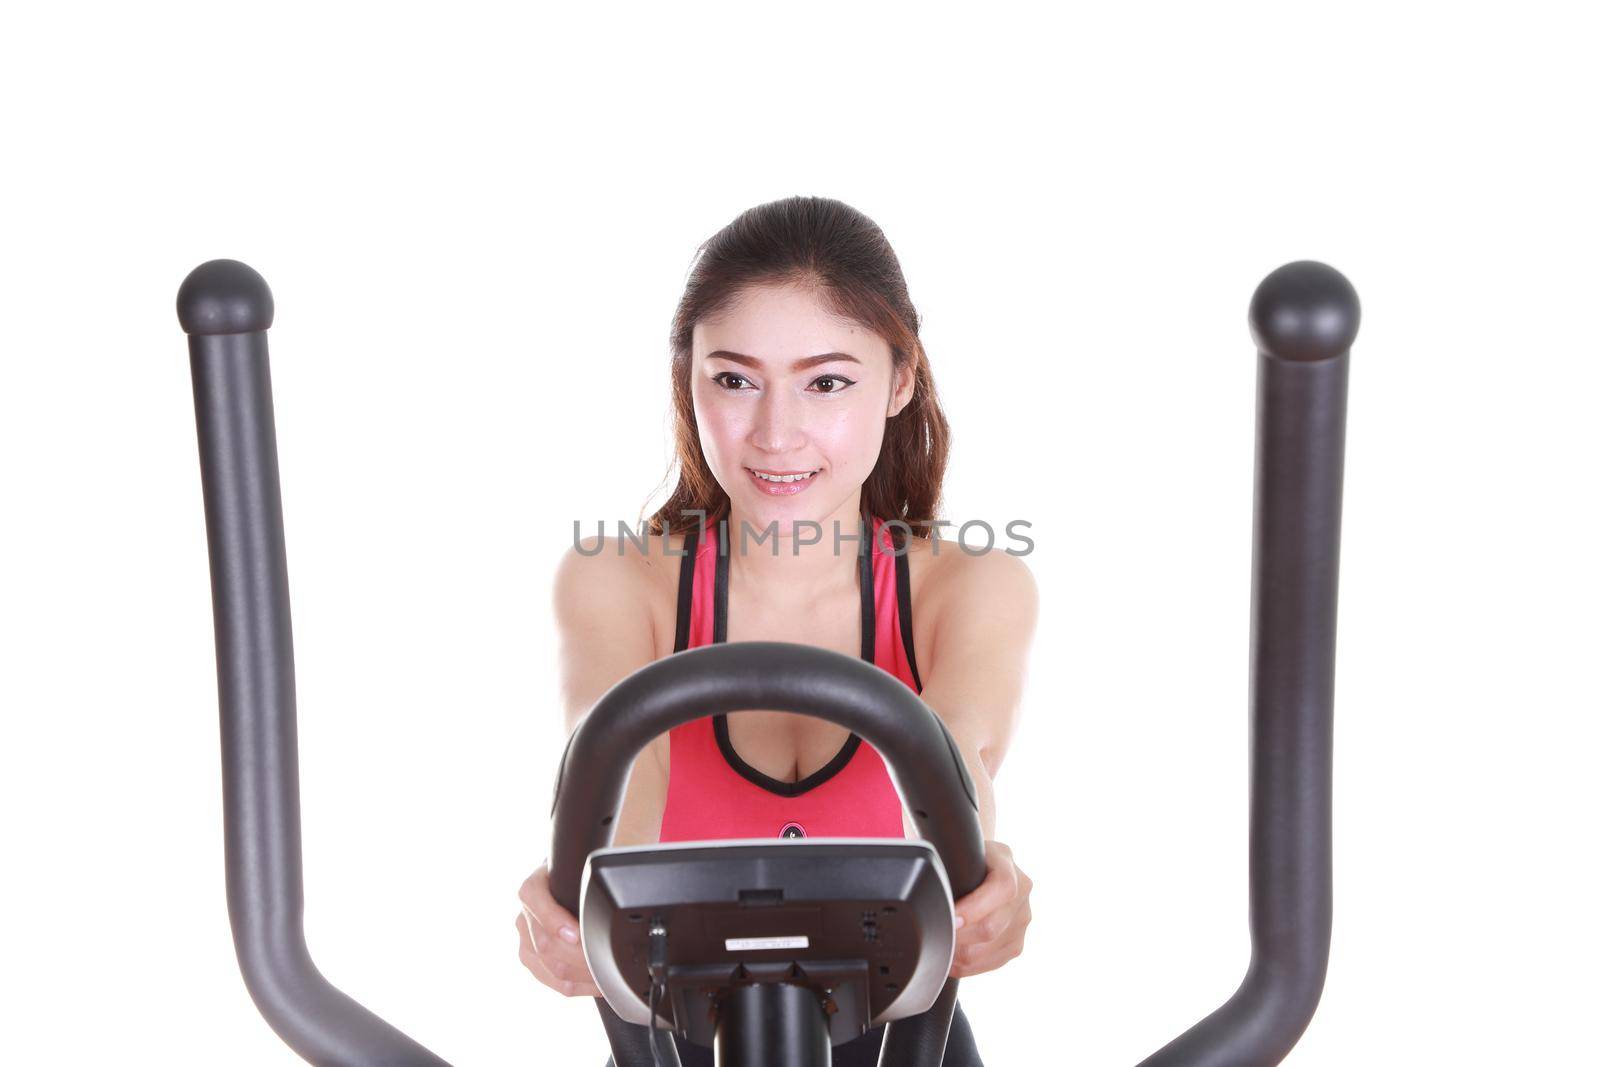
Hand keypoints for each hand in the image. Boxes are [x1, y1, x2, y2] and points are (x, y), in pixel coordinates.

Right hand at [516, 863, 601, 997]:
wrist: (566, 884)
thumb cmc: (578, 875)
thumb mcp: (581, 868)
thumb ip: (592, 875)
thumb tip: (623, 878)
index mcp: (533, 887)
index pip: (535, 901)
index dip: (555, 921)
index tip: (577, 933)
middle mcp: (525, 914)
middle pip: (546, 944)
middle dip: (580, 957)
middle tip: (607, 961)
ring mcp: (526, 940)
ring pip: (549, 967)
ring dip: (582, 976)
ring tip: (608, 975)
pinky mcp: (531, 959)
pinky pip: (552, 981)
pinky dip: (578, 986)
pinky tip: (598, 983)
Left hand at [949, 839, 1031, 978]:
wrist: (979, 865)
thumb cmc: (960, 858)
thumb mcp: (954, 850)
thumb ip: (947, 863)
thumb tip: (928, 888)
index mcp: (1006, 861)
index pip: (1002, 888)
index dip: (975, 908)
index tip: (950, 917)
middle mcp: (1022, 891)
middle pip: (992, 927)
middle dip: (958, 937)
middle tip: (936, 938)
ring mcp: (1022, 919)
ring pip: (990, 950)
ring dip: (959, 955)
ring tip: (939, 949)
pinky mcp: (1017, 943)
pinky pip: (993, 963)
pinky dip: (968, 966)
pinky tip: (952, 959)